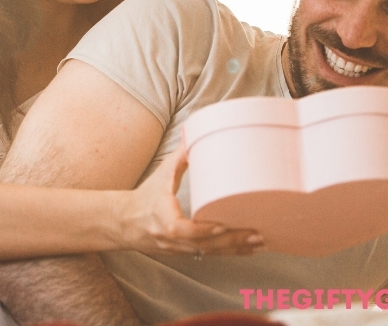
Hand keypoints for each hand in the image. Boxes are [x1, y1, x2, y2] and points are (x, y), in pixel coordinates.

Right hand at [115, 146, 263, 255]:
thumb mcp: (161, 174)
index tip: (222, 226)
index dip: (203, 231)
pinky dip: (230, 252)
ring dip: (236, 249)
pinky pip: (210, 255)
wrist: (126, 222)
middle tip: (257, 233)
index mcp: (163, 218)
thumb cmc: (146, 196)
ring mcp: (179, 249)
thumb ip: (180, 156)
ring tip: (261, 242)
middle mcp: (172, 238)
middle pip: (205, 245)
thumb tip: (196, 131)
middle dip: (232, 241)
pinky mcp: (186, 253)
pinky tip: (249, 249)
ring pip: (211, 253)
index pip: (183, 230)